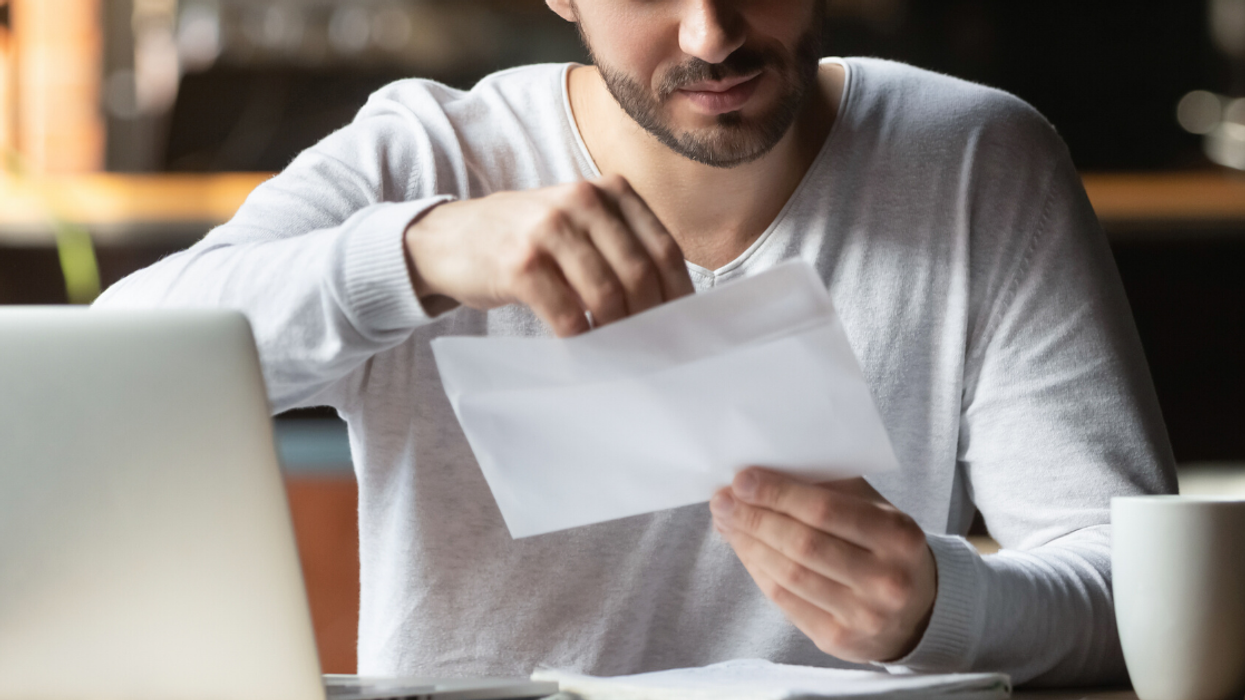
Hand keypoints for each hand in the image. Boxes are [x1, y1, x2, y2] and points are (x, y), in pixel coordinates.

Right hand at [403, 175, 693, 335]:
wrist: (448, 238)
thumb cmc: (525, 240)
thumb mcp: (578, 223)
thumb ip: (622, 247)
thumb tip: (668, 307)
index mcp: (609, 191)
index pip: (664, 249)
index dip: (678, 295)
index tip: (680, 327)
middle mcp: (582, 202)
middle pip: (640, 274)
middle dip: (649, 319)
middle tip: (650, 349)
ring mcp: (549, 229)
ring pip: (607, 295)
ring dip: (616, 332)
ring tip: (618, 350)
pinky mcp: (520, 263)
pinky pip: (566, 313)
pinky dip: (581, 338)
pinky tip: (582, 348)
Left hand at [710, 468, 936, 662]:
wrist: (920, 612)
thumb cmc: (886, 547)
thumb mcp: (875, 509)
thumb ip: (830, 487)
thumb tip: (766, 472)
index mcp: (898, 535)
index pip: (825, 510)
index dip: (777, 494)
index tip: (742, 479)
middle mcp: (886, 579)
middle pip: (802, 544)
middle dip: (754, 518)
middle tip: (723, 500)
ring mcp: (863, 615)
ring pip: (789, 574)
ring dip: (748, 544)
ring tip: (727, 522)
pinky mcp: (839, 640)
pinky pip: (784, 601)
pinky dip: (758, 571)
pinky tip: (745, 550)